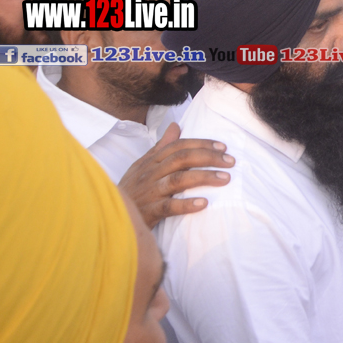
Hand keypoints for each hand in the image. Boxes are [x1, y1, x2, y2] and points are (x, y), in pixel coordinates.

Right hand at [117, 123, 232, 228]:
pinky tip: (204, 203)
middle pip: (181, 159)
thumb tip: (175, 125)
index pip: (178, 146)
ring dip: (204, 177)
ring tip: (225, 178)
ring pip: (177, 180)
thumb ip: (161, 147)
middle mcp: (150, 174)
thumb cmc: (132, 190)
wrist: (111, 217)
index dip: (201, 144)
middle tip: (230, 161)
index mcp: (151, 162)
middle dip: (208, 157)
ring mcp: (149, 192)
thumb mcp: (143, 165)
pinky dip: (186, 204)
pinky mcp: (148, 212)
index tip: (223, 147)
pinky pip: (168, 207)